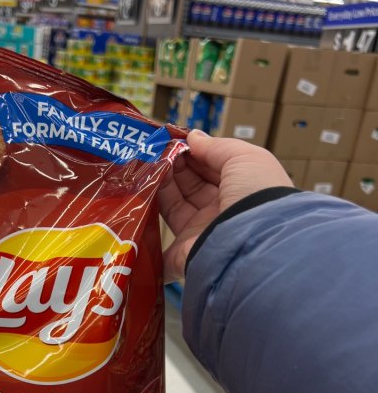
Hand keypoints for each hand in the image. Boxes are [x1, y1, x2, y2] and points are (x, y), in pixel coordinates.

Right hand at [159, 130, 293, 283]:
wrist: (254, 244)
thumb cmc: (257, 195)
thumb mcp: (244, 158)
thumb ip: (216, 147)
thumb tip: (192, 137)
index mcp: (239, 189)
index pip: (211, 168)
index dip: (193, 154)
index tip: (172, 142)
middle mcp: (220, 212)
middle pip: (190, 187)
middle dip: (173, 167)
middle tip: (155, 153)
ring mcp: (200, 233)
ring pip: (173, 207)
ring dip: (160, 186)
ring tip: (146, 168)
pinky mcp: (183, 254)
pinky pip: (159, 242)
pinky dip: (147, 227)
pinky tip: (135, 203)